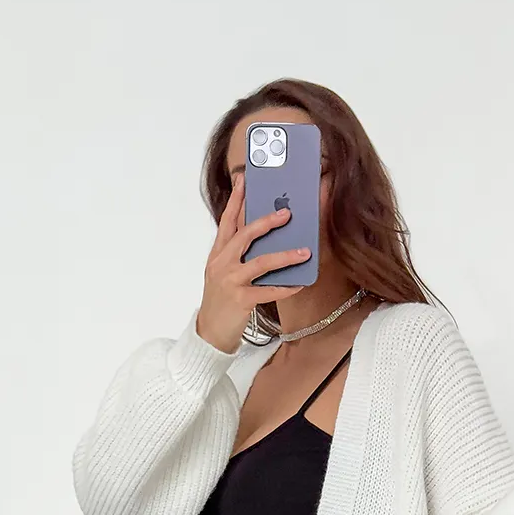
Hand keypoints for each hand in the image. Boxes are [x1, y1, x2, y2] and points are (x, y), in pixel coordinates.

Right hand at [196, 172, 311, 352]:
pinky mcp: (240, 300)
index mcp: (218, 254)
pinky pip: (268, 291)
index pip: (227, 221)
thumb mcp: (223, 273)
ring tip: (304, 252)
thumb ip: (239, 255)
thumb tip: (265, 239)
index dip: (236, 200)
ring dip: (285, 256)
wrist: (209, 333)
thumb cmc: (220, 301)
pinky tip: (300, 283)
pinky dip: (286, 287)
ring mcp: (230, 281)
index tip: (245, 181)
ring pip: (260, 262)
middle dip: (267, 222)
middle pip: (245, 235)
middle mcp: (222, 264)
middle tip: (287, 213)